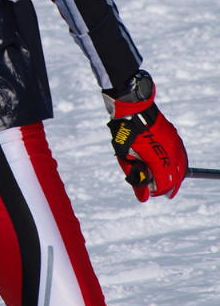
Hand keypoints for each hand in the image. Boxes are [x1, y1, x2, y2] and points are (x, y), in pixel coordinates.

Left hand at [104, 70, 186, 201]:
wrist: (132, 107)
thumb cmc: (125, 131)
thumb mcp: (125, 157)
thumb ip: (135, 178)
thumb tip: (144, 198)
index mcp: (158, 159)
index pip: (164, 184)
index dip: (156, 191)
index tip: (147, 190)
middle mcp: (171, 153)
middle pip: (175, 178)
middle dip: (167, 186)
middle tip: (157, 189)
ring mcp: (175, 143)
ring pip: (181, 167)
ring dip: (174, 176)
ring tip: (166, 181)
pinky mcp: (175, 136)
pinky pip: (181, 155)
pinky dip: (177, 164)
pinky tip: (171, 166)